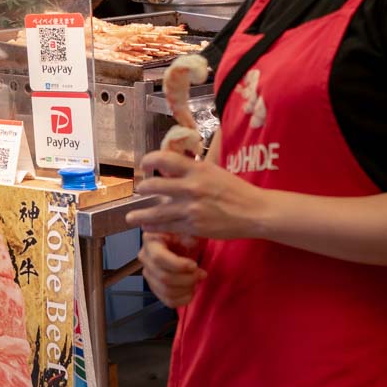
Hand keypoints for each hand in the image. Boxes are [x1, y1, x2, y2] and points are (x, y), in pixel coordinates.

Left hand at [126, 147, 271, 239]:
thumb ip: (193, 170)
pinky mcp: (194, 226)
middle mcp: (191, 187)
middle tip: (139, 190)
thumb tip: (171, 168)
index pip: (165, 159)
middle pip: (155, 185)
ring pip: (157, 211)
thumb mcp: (214, 171)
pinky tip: (147, 227)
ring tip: (131, 217)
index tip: (145, 164)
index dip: (149, 160)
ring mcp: (192, 208)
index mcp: (197, 169)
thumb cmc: (236, 190)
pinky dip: (154, 226)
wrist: (254, 211)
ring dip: (141, 214)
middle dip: (143, 188)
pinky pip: (168, 226)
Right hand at [140, 233, 204, 308]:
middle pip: (164, 277)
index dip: (178, 265)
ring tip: (197, 281)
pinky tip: (191, 291)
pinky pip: (166, 300)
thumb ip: (188, 234)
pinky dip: (182, 300)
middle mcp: (145, 257)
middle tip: (202, 274)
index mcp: (150, 240)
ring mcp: (148, 274)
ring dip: (186, 289)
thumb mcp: (186, 229)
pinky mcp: (154, 286)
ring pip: (166, 290)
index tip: (194, 265)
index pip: (159, 258)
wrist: (178, 244)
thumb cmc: (181, 236)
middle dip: (187, 279)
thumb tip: (190, 241)